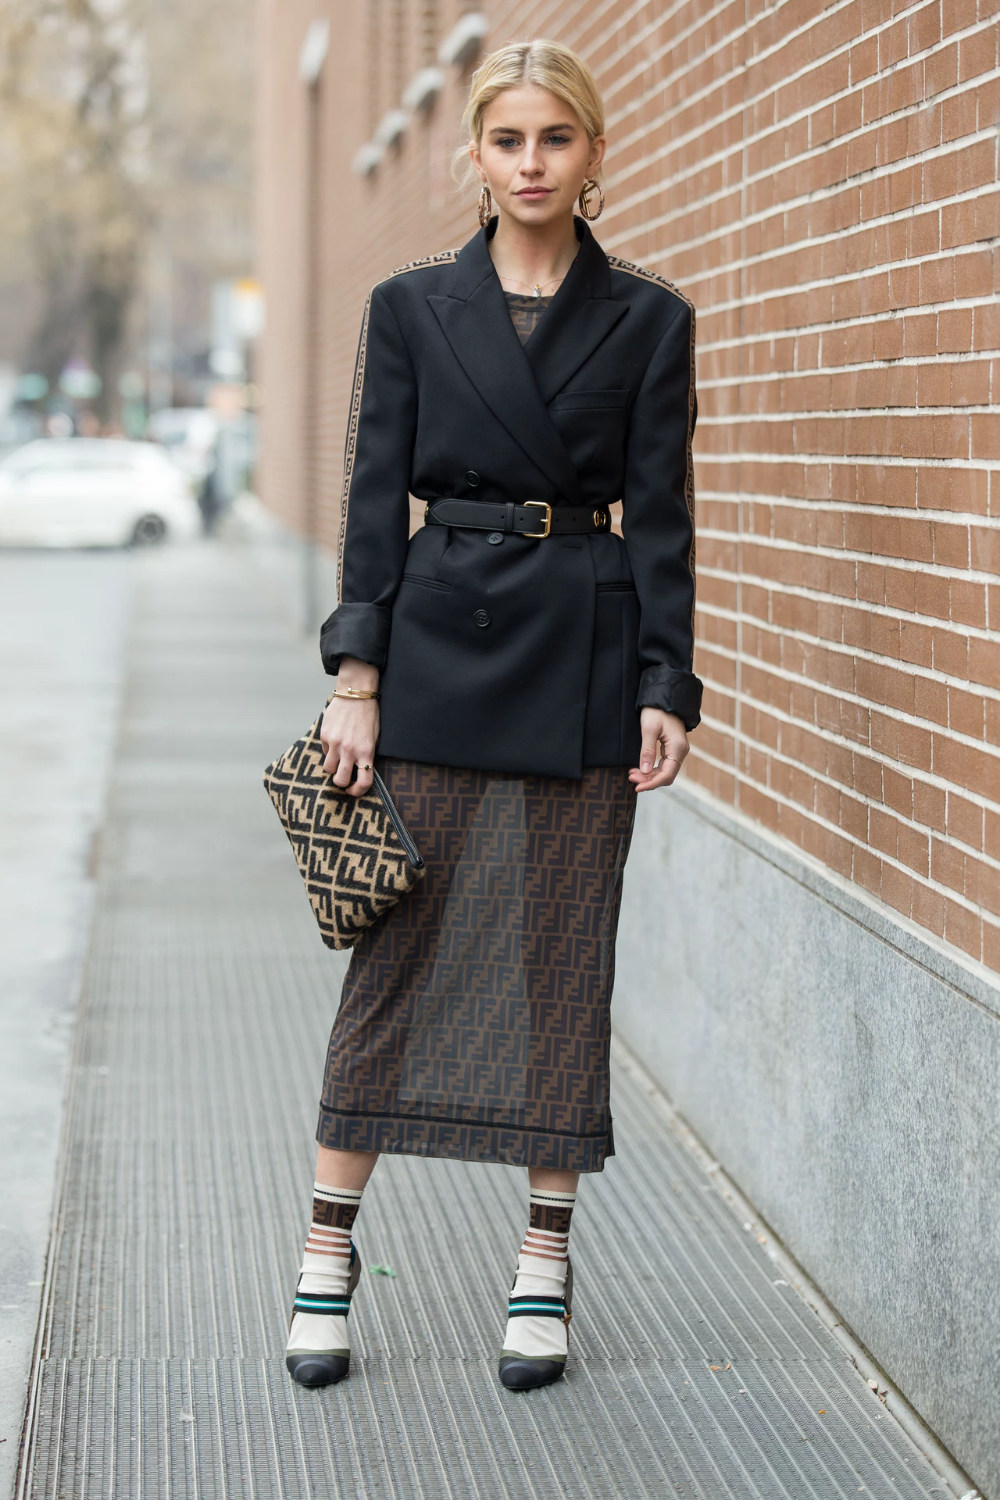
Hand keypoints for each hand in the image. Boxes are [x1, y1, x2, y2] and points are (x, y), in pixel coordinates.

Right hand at [320, 657, 379, 796]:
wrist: (356, 692)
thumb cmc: (369, 715)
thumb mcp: (375, 737)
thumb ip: (367, 755)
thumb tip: (359, 772)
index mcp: (366, 752)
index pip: (363, 781)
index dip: (358, 791)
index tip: (354, 791)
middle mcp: (349, 750)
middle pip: (340, 780)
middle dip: (341, 782)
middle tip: (344, 777)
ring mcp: (335, 743)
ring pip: (328, 768)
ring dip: (333, 767)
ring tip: (338, 758)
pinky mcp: (324, 735)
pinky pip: (324, 751)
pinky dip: (329, 750)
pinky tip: (336, 740)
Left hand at [629, 709, 688, 792]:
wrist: (664, 697)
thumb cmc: (656, 710)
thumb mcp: (649, 729)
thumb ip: (647, 751)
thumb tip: (644, 771)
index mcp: (677, 748)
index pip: (667, 774)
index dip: (652, 783)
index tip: (637, 787)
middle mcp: (680, 751)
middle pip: (666, 775)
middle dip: (649, 780)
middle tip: (631, 778)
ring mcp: (677, 750)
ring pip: (665, 772)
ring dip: (649, 776)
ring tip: (632, 774)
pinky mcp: (672, 748)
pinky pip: (664, 765)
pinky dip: (652, 769)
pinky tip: (640, 768)